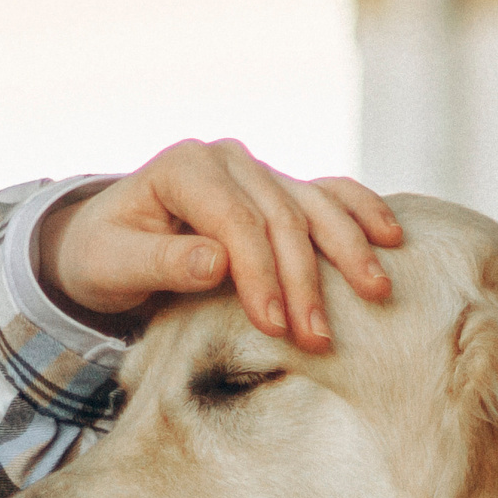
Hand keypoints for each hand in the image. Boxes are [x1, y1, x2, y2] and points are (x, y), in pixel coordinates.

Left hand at [35, 139, 399, 352]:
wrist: (111, 238)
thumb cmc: (106, 255)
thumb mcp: (112, 263)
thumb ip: (160, 262)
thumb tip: (216, 262)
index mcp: (184, 167)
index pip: (236, 221)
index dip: (259, 273)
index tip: (274, 325)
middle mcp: (228, 159)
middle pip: (282, 217)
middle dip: (304, 280)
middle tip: (319, 337)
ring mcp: (259, 171)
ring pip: (314, 205)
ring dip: (348, 252)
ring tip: (375, 294)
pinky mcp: (281, 189)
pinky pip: (330, 194)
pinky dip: (361, 213)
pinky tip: (390, 238)